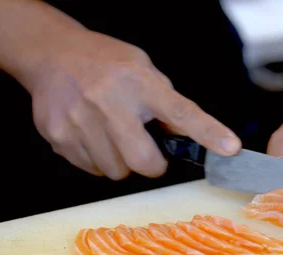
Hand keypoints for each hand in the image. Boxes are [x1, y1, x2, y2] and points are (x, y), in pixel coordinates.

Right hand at [29, 30, 240, 178]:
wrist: (53, 55)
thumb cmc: (105, 64)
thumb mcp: (143, 70)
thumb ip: (166, 102)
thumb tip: (186, 137)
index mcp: (139, 83)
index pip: (181, 112)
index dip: (208, 133)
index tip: (230, 148)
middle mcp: (110, 101)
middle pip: (144, 161)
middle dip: (150, 164)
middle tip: (144, 148)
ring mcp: (81, 121)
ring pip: (115, 171)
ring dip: (120, 161)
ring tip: (111, 134)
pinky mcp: (60, 137)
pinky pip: (91, 169)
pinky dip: (97, 160)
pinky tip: (91, 134)